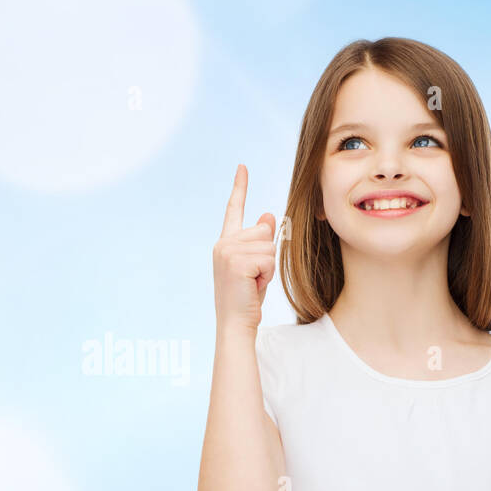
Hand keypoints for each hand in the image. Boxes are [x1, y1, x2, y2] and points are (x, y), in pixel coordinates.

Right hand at [213, 164, 276, 334]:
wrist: (235, 323)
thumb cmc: (246, 299)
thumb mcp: (256, 266)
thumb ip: (260, 242)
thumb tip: (268, 215)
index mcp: (225, 243)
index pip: (233, 210)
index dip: (239, 187)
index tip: (242, 167)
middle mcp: (222, 244)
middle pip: (263, 232)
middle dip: (267, 256)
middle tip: (253, 279)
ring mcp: (227, 251)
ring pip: (268, 246)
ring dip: (267, 268)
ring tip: (252, 284)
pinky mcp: (236, 261)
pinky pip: (268, 259)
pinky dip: (266, 275)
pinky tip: (252, 286)